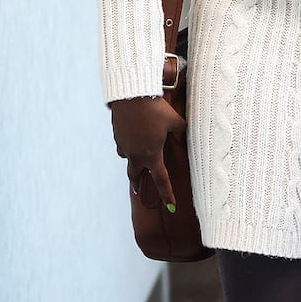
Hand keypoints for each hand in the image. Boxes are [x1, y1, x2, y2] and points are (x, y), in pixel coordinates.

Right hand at [110, 95, 186, 209]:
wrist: (131, 94)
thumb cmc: (156, 109)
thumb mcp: (175, 122)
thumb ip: (181, 134)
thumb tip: (184, 139)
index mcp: (151, 155)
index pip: (161, 181)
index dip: (167, 194)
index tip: (171, 206)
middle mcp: (135, 155)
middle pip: (135, 175)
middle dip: (138, 183)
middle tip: (139, 190)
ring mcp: (123, 146)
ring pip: (128, 158)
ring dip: (133, 159)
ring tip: (139, 154)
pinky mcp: (116, 136)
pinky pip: (123, 145)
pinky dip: (129, 145)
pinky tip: (134, 136)